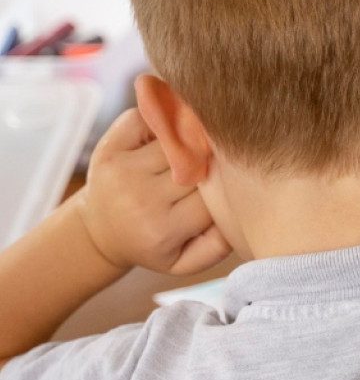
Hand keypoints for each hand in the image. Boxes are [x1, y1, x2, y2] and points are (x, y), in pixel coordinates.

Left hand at [76, 109, 231, 276]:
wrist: (100, 232)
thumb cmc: (153, 244)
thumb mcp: (185, 261)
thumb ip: (219, 246)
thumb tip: (239, 212)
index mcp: (161, 230)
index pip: (213, 198)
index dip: (227, 190)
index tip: (227, 191)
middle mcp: (139, 199)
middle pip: (199, 165)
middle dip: (212, 163)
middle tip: (216, 167)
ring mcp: (122, 170)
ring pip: (179, 139)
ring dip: (192, 140)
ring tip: (196, 151)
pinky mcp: (109, 147)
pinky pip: (147, 118)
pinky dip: (163, 119)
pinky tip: (169, 135)